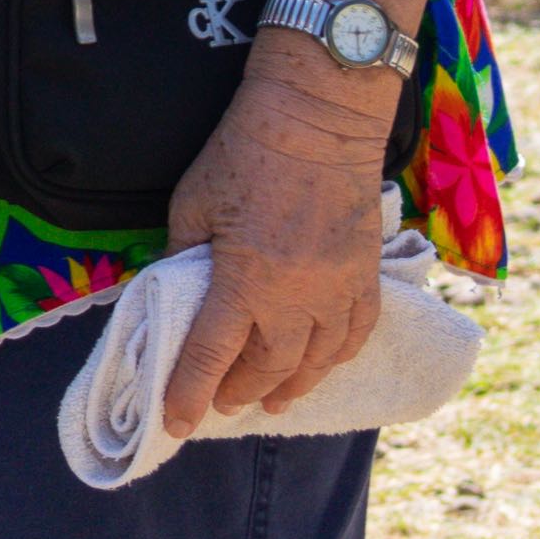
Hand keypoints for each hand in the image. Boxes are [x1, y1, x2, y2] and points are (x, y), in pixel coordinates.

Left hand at [156, 58, 394, 434]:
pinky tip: (323, 364)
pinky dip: (339, 356)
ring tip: (272, 401)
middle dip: (241, 392)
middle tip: (223, 403)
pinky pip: (358, 330)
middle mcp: (296, 294)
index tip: (178, 424)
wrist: (319, 114)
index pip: (211, 356)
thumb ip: (182, 254)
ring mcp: (338, 285)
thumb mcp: (193, 203)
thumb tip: (173, 289)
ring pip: (317, 359)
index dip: (190, 394)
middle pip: (268, 367)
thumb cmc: (245, 150)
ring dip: (292, 386)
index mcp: (244, 278)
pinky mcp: (366, 271)